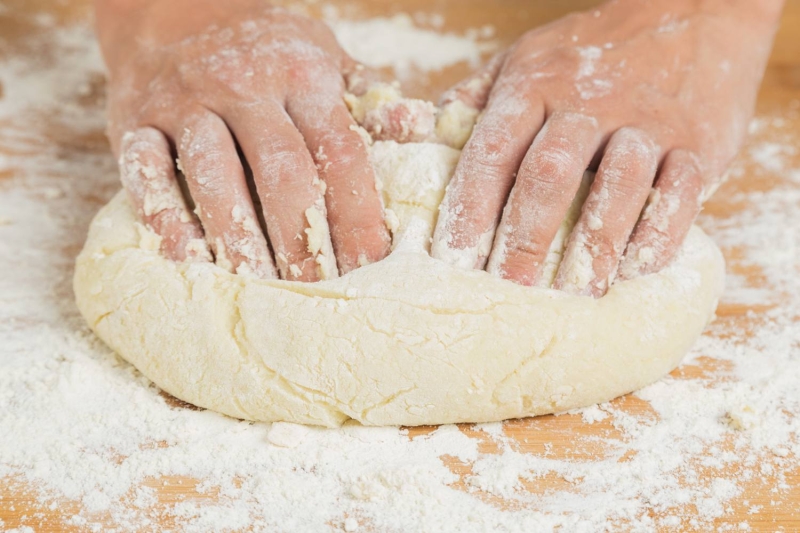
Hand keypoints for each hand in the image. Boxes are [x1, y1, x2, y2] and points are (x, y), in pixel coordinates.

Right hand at [96, 0, 391, 279]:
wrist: (177, 11)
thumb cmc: (268, 54)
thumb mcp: (325, 60)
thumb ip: (368, 100)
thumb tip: (420, 130)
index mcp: (302, 74)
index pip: (339, 151)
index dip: (358, 213)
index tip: (373, 265)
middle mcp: (242, 85)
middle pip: (280, 170)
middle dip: (302, 238)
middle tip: (318, 291)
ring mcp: (185, 102)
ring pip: (213, 176)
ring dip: (238, 238)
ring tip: (259, 288)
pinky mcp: (134, 120)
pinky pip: (144, 172)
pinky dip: (164, 218)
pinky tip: (187, 259)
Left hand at [432, 0, 782, 295]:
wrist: (692, 13)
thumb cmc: (591, 52)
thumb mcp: (526, 60)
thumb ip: (477, 101)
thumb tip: (421, 136)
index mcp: (536, 85)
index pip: (494, 150)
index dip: (470, 208)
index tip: (454, 258)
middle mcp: (590, 103)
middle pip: (550, 174)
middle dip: (525, 238)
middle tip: (508, 288)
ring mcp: (648, 122)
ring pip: (617, 187)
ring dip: (593, 247)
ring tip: (572, 295)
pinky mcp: (700, 143)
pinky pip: (681, 196)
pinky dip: (657, 237)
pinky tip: (633, 270)